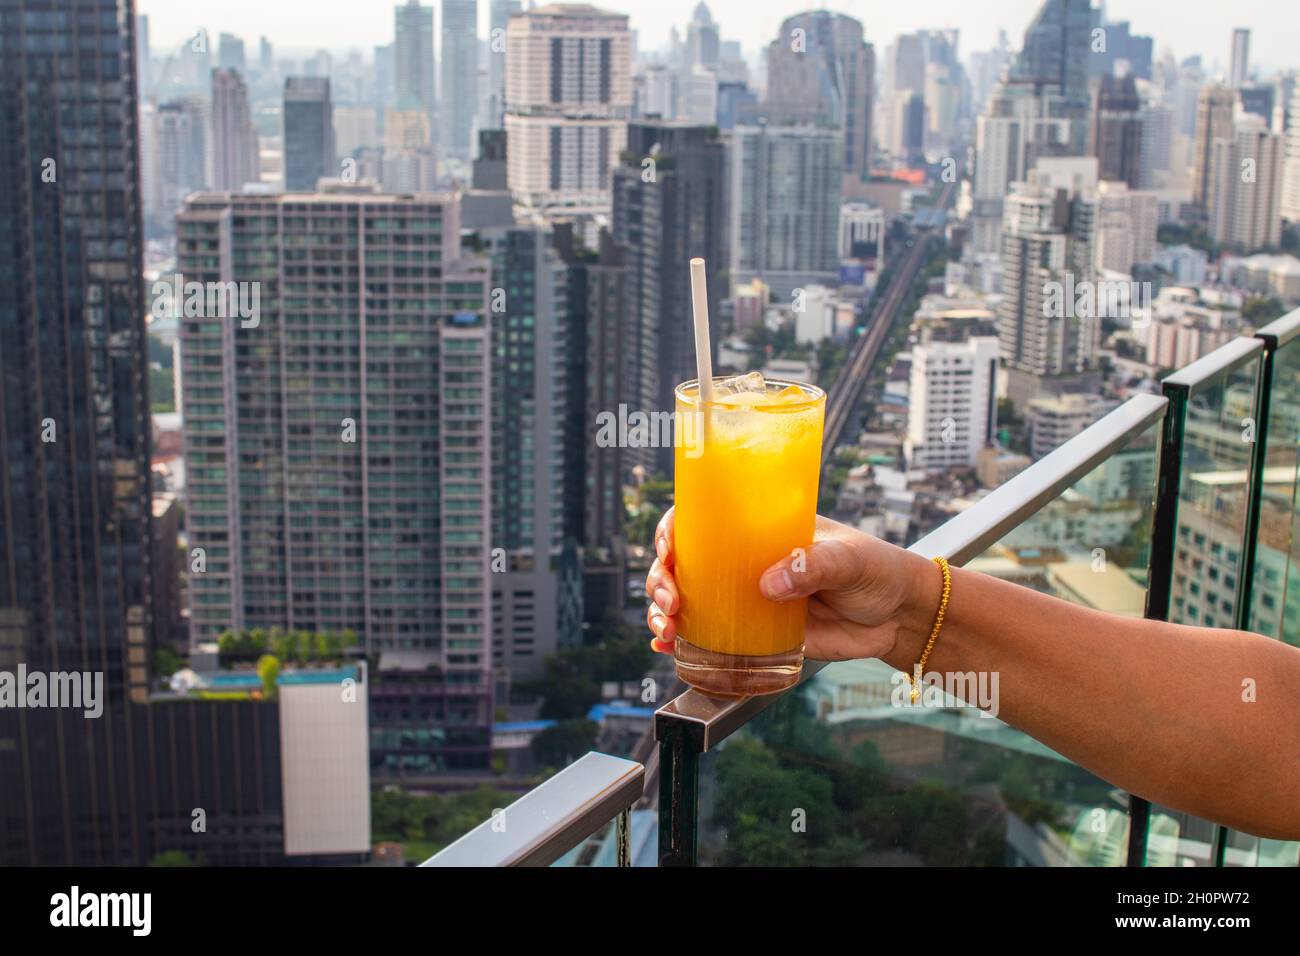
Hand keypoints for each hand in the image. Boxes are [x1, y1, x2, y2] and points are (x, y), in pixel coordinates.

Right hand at [645, 507, 938, 662]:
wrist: (898, 617)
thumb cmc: (877, 571)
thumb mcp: (849, 559)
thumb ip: (813, 565)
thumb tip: (770, 583)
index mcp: (762, 529)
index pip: (704, 520)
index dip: (674, 531)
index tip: (669, 551)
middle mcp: (746, 562)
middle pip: (684, 563)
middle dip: (662, 580)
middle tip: (671, 601)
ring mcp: (747, 599)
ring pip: (688, 601)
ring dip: (663, 614)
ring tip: (666, 631)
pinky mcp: (756, 635)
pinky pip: (710, 637)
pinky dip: (682, 643)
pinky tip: (666, 650)